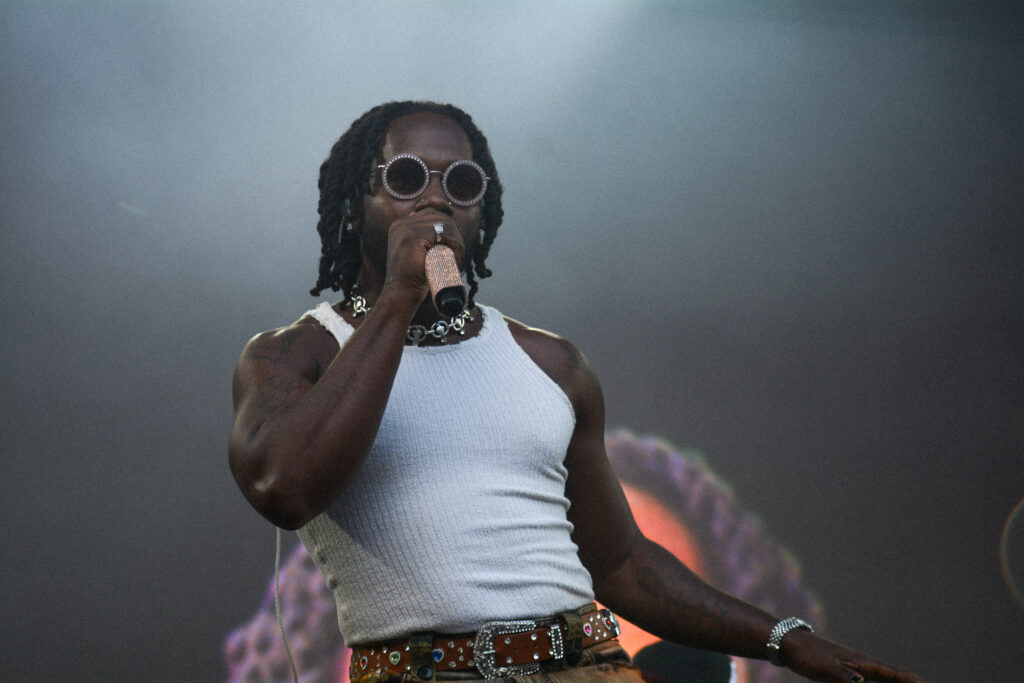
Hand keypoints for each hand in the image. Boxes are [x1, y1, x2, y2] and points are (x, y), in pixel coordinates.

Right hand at [382, 208, 464, 305]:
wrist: (401, 294)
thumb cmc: (413, 278)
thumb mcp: (420, 253)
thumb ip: (429, 239)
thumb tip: (450, 230)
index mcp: (401, 225)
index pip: (430, 210)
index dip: (445, 218)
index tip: (453, 235)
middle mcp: (402, 224)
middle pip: (438, 215)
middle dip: (453, 232)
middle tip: (457, 252)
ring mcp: (406, 229)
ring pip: (443, 223)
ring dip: (455, 240)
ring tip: (456, 257)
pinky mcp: (413, 237)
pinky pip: (442, 233)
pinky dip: (454, 244)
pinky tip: (454, 257)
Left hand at [782, 629, 931, 682]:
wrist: (789, 645)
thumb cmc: (808, 656)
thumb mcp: (826, 669)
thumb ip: (845, 677)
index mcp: (862, 663)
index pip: (894, 674)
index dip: (913, 681)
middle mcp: (863, 665)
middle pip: (893, 678)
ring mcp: (855, 668)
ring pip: (882, 681)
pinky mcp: (845, 672)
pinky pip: (869, 682)